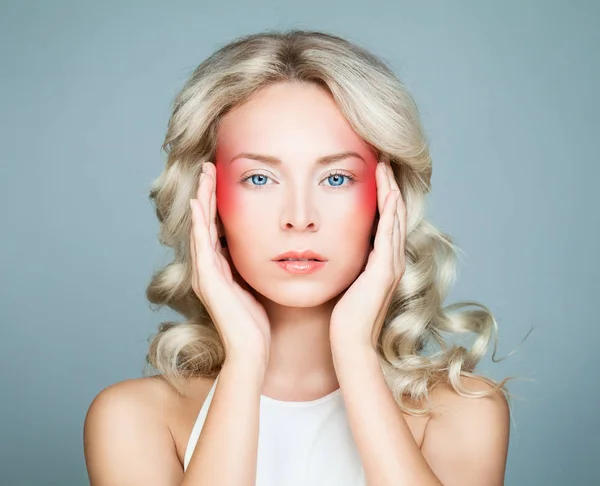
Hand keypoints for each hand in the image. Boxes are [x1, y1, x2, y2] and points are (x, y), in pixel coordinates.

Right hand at [190, 162, 270, 365]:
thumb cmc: (256, 322)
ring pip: (200, 227)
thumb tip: (268, 247)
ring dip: (201, 199)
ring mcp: (205, 274)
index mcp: (219, 268)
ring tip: (204, 175)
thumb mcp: (256, 285)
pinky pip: (202, 245)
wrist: (252, 350)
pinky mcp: (208, 281)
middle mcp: (207, 268)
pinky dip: (199, 223)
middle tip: (209, 166)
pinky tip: (198, 203)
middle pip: (204, 221)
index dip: (216, 201)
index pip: (215, 226)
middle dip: (206, 193)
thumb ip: (253, 266)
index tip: (222, 177)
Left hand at [329, 160, 406, 351]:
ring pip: (395, 216)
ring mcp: (391, 264)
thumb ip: (349, 263)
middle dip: (390, 183)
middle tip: (384, 157)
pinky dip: (389, 209)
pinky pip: (388, 232)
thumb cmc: (344, 317)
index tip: (375, 170)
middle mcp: (393, 259)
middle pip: (395, 211)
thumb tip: (334, 245)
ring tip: (385, 164)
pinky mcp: (384, 270)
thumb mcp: (347, 281)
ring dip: (391, 188)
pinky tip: (386, 191)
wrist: (349, 343)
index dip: (384, 193)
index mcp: (384, 261)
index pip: (387, 219)